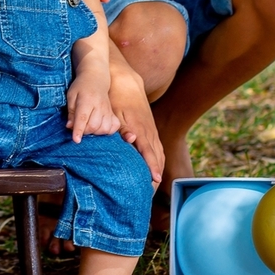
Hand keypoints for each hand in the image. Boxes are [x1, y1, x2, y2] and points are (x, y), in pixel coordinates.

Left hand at [66, 72, 118, 141]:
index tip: (76, 140)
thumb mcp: (71, 96)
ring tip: (89, 126)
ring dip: (95, 132)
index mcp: (86, 100)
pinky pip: (113, 127)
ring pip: (104, 128)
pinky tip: (100, 127)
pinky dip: (107, 131)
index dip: (79, 130)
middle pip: (94, 126)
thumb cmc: (80, 87)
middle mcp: (99, 105)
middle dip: (85, 131)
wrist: (96, 78)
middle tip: (80, 126)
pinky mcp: (113, 112)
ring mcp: (108, 109)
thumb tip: (69, 127)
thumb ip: (70, 112)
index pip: (83, 117)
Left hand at [109, 70, 164, 186]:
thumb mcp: (115, 110)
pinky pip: (158, 148)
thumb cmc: (116, 97)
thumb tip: (131, 140)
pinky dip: (158, 160)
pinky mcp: (151, 128)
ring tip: (153, 186)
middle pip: (157, 157)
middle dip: (155, 174)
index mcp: (140, 129)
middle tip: (150, 193)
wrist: (126, 80)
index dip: (152, 167)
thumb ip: (121, 127)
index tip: (154, 182)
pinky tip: (155, 168)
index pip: (149, 153)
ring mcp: (152, 130)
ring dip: (158, 169)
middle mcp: (149, 131)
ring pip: (159, 153)